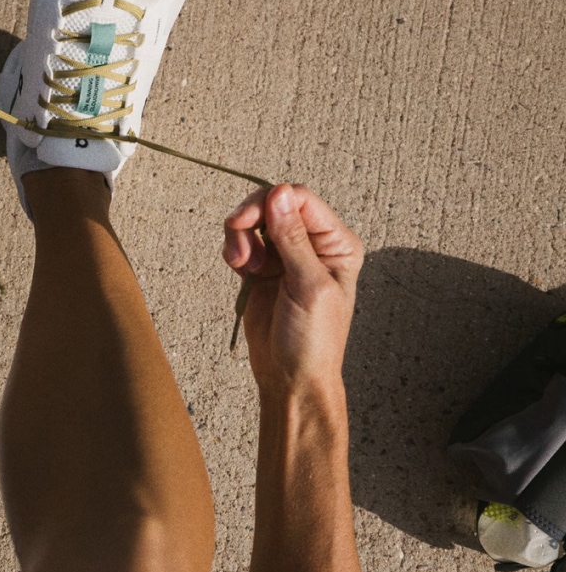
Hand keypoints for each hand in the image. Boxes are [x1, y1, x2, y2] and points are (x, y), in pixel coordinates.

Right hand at [223, 184, 363, 395]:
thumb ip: (292, 239)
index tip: (244, 220)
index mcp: (336, 243)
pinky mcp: (261, 270)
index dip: (270, 202)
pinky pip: (242, 244)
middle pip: (273, 206)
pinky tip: (241, 271)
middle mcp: (312, 245)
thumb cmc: (313, 340)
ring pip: (253, 223)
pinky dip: (235, 251)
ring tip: (242, 266)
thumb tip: (278, 193)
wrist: (291, 377)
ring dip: (240, 238)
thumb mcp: (308, 286)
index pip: (300, 200)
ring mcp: (285, 256)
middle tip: (237, 242)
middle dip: (250, 219)